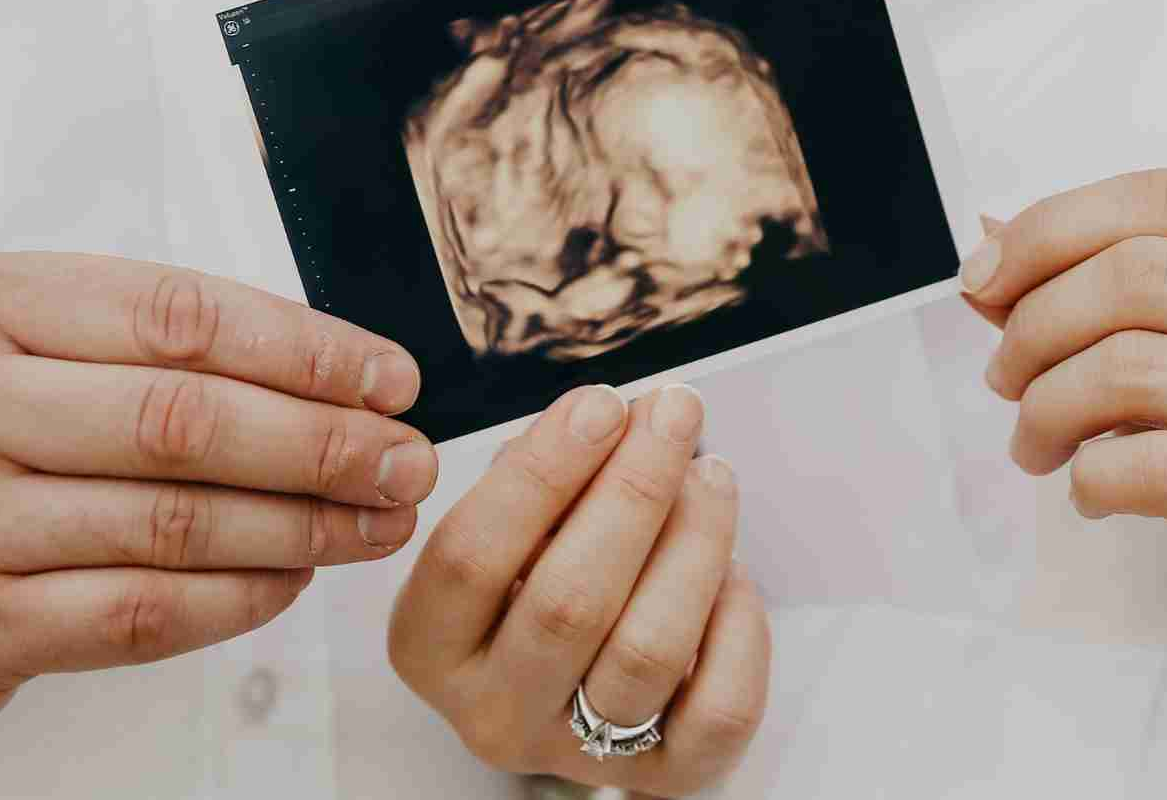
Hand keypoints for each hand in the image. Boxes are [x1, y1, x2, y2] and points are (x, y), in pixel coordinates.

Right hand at [0, 253, 437, 724]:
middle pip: (184, 423)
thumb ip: (149, 336)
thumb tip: (337, 369)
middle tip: (405, 458)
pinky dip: (240, 596)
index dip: (304, 349)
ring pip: (175, 525)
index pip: (177, 317)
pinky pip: (143, 611)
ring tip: (377, 518)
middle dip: (323, 442)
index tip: (386, 377)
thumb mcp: (16, 335)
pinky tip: (295, 575)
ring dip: (304, 525)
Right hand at [388, 384, 767, 795]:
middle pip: (568, 602)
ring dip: (693, 543)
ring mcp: (576, 753)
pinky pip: (718, 708)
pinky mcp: (661, 778)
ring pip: (648, 650)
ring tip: (711, 476)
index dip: (541, 471)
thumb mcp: (505, 531)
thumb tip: (614, 418)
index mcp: (430, 646)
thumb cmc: (534, 581)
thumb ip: (541, 475)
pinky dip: (737, 628)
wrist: (570, 687)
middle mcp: (492, 711)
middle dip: (633, 489)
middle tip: (674, 415)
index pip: (470, 554)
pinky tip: (730, 572)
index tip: (599, 404)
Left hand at [959, 169, 1166, 691]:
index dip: (1050, 228)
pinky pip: (1152, 467)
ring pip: (1130, 370)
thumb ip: (1116, 288)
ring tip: (1037, 442)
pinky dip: (1090, 478)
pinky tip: (1091, 491)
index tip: (984, 278)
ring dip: (1046, 408)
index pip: (1159, 200)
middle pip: (1134, 277)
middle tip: (1007, 378)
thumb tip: (991, 234)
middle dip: (1034, 325)